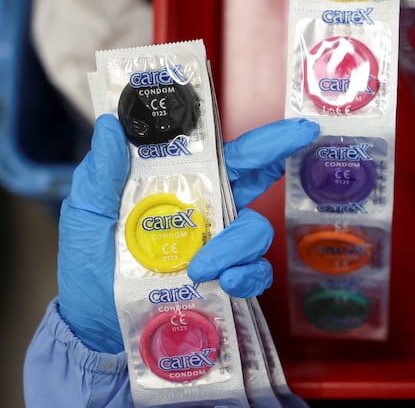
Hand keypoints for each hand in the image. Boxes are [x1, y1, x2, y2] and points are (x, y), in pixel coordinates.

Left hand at [57, 115, 318, 352]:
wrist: (92, 320)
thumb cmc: (90, 260)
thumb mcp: (88, 211)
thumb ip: (103, 172)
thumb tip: (110, 123)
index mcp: (179, 185)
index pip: (223, 154)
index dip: (259, 138)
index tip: (295, 126)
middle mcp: (207, 209)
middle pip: (255, 178)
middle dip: (276, 156)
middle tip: (296, 141)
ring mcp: (219, 244)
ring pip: (255, 229)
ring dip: (236, 245)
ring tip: (201, 268)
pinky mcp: (225, 279)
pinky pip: (254, 272)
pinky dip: (245, 276)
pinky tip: (224, 282)